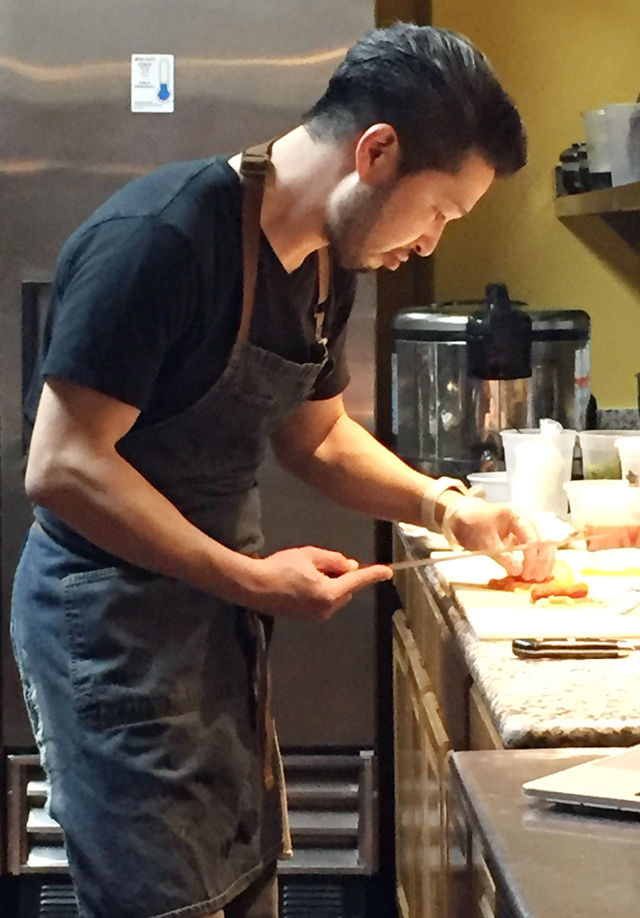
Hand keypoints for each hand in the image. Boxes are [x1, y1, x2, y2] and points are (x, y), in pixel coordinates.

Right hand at [239, 546, 391, 620]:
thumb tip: (351, 567)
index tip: (388, 572)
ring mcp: (316, 616)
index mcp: (329, 593)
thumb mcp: (309, 555)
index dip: (373, 574)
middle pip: (345, 589)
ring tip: (305, 572)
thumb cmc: (280, 567)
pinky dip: (320, 591)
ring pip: (334, 596)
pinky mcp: (306, 618)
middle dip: (340, 576)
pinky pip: (323, 601)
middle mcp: (326, 609)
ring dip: (329, 584)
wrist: (253, 587)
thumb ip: (334, 560)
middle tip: (321, 563)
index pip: (357, 581)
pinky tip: (300, 582)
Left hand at [442, 496, 554, 581]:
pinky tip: (536, 572)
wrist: (465, 515)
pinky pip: (538, 547)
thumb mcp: (484, 542)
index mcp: (517, 515)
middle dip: (542, 561)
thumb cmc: (473, 525)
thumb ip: (501, 556)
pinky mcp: (526, 534)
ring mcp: (528, 526)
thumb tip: (518, 571)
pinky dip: (538, 560)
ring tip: (538, 578)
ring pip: (544, 545)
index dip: (532, 558)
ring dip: (544, 562)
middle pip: (544, 541)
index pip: (532, 538)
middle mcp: (527, 518)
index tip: (527, 574)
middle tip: (535, 579)